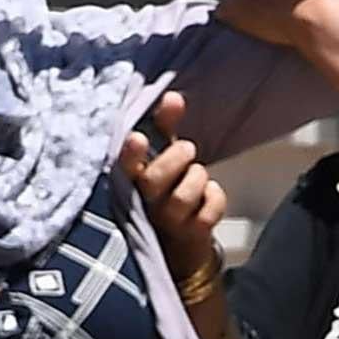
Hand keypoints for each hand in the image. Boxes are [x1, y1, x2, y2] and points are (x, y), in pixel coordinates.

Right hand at [117, 92, 226, 284]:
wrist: (180, 243)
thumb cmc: (168, 190)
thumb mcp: (164, 155)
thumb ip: (165, 125)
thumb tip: (172, 96)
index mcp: (131, 181)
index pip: (122, 167)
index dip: (130, 154)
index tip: (138, 138)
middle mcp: (143, 203)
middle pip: (152, 181)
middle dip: (175, 158)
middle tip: (188, 149)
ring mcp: (166, 222)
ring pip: (181, 197)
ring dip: (197, 178)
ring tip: (199, 174)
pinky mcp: (191, 236)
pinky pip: (208, 213)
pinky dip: (215, 198)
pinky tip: (210, 195)